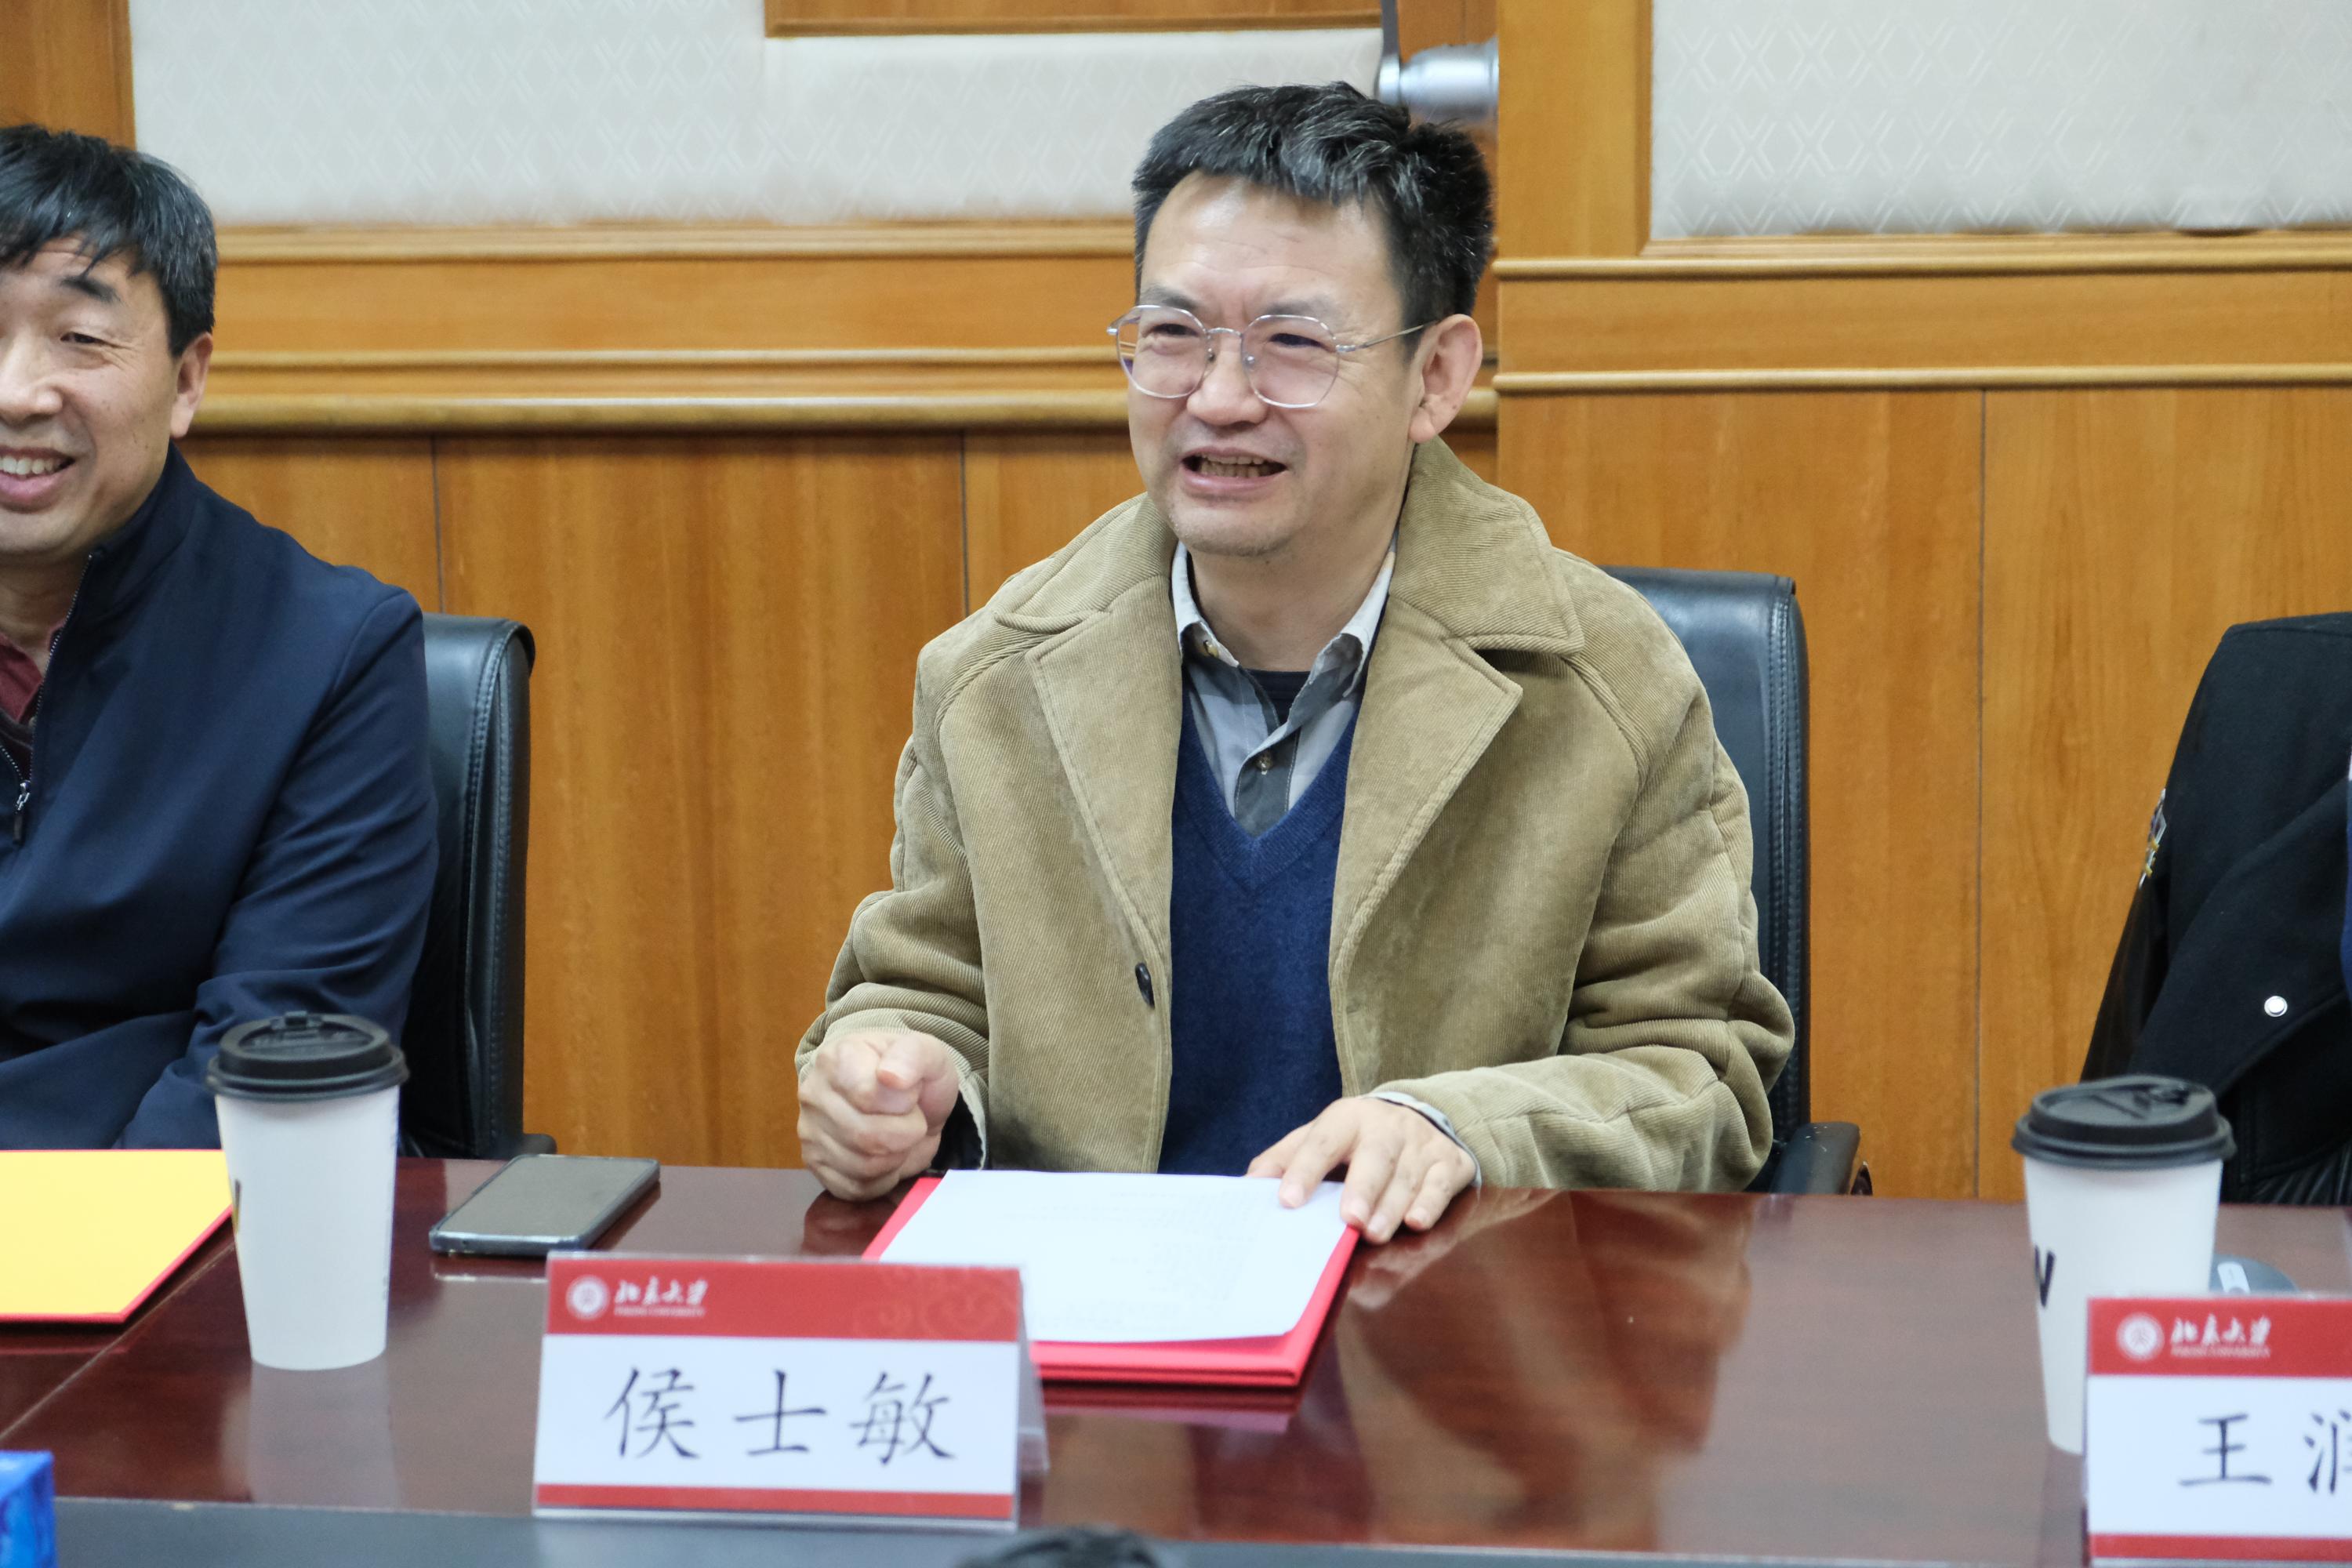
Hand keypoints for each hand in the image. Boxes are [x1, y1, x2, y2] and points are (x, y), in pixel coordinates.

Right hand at [797, 1030, 962, 1201]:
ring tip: (899, 1134)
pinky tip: (887, 1155)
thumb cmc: (910, 1072)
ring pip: (863, 1166)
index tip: (910, 1093)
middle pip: (868, 1137)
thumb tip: (890, 1077)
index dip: (904, 1103)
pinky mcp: (817, 1167)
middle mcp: (812, 1095)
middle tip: (912, 1118)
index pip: (868, 1096)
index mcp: (835, 1059)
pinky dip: (884, 1177)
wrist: (899, 1093)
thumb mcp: (926, 1052)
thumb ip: (913, 1055)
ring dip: (897, 1156)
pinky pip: (856, 1188)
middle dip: (907, 1133)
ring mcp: (810, 1133)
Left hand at [1247, 1096, 1475, 1243]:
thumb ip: (1285, 1158)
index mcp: (1347, 1118)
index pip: (1322, 1142)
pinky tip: (1416, 1221)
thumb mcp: (1320, 1136)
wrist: (1422, 1114)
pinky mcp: (1451, 1162)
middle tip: (1349, 1219)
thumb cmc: (1357, 1139)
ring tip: (1374, 1233)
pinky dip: (1431, 1203)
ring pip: (1408, 1176)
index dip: (1305, 1170)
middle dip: (1362, 1188)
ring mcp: (1422, 1143)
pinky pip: (1442, 1184)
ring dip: (1391, 1207)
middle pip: (1375, 1156)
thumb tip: (1247, 1187)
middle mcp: (1387, 1126)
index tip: (1288, 1200)